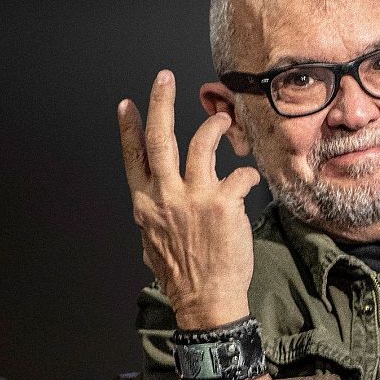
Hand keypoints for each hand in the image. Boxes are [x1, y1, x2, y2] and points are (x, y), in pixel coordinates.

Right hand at [119, 70, 260, 328]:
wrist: (206, 301)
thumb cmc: (184, 276)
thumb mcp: (154, 242)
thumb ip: (156, 214)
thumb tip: (158, 199)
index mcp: (145, 205)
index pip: (133, 158)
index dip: (129, 129)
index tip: (128, 104)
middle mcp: (165, 196)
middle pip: (160, 139)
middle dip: (161, 103)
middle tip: (164, 79)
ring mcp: (193, 198)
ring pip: (202, 145)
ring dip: (214, 127)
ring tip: (222, 120)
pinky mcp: (223, 203)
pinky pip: (239, 174)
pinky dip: (247, 174)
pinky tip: (250, 180)